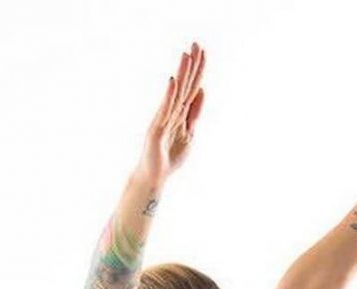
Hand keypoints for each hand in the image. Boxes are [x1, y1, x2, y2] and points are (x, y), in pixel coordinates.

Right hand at [136, 42, 205, 183]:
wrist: (154, 176)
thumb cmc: (169, 156)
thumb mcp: (189, 132)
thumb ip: (195, 112)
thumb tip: (202, 90)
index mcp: (180, 113)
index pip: (191, 87)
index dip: (198, 70)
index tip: (202, 50)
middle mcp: (171, 112)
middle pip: (184, 86)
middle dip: (191, 66)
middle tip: (196, 43)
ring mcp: (163, 119)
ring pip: (175, 94)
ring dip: (181, 75)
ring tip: (186, 56)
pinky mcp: (156, 129)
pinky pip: (165, 110)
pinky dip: (169, 96)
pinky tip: (173, 81)